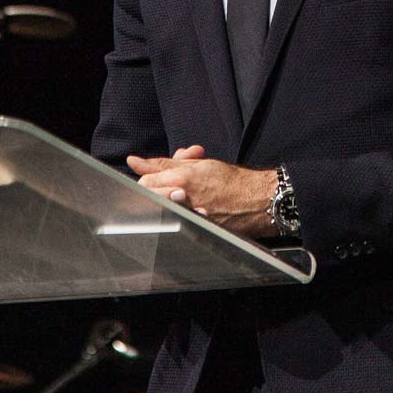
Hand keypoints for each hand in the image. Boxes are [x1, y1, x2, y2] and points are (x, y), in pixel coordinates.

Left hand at [128, 145, 277, 238]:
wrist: (258, 200)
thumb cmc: (232, 180)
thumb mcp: (198, 165)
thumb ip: (163, 164)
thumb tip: (135, 162)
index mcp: (181, 180)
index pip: (145, 182)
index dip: (147, 177)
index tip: (155, 175)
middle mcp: (182, 200)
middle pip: (150, 196)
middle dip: (157, 188)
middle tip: (173, 187)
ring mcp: (188, 217)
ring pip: (162, 209)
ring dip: (169, 200)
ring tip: (187, 197)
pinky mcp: (196, 230)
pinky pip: (176, 222)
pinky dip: (181, 213)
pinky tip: (193, 209)